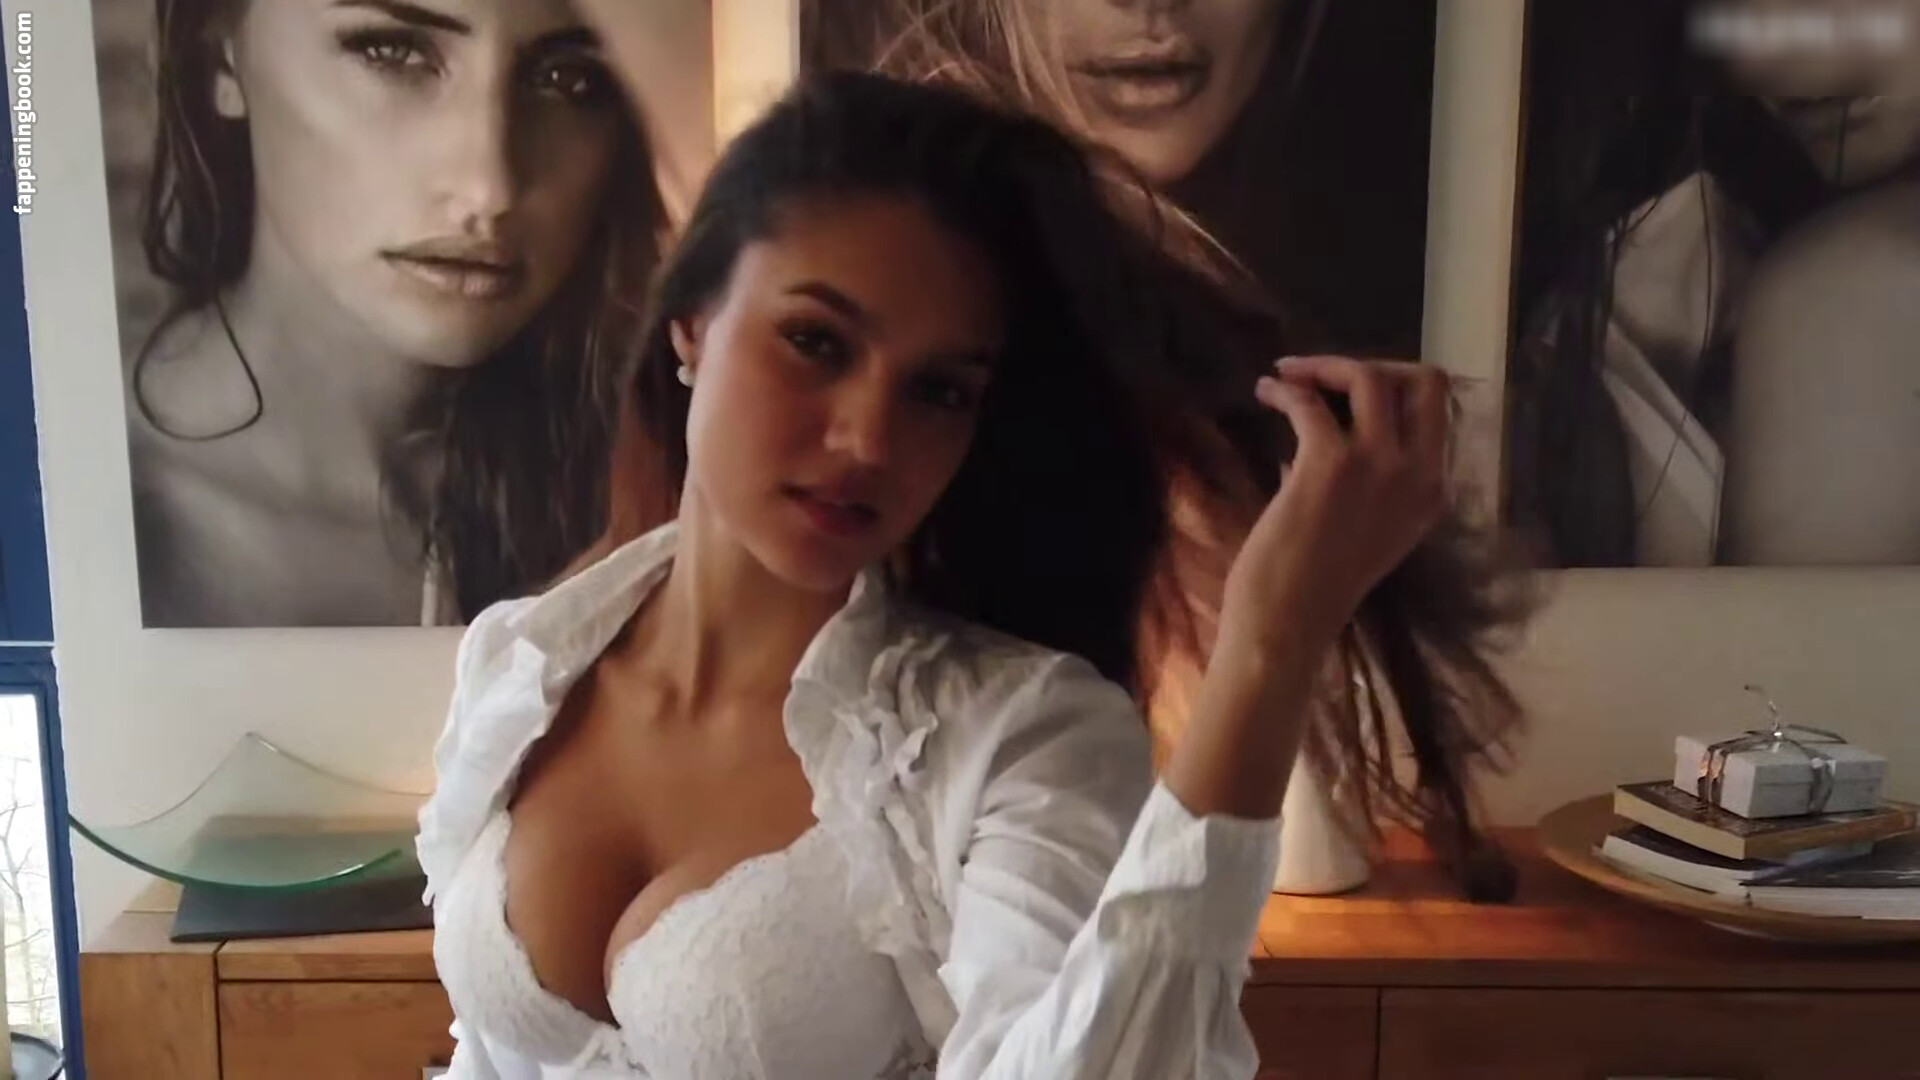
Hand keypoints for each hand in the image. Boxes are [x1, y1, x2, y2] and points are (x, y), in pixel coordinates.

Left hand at [1220, 355, 1451, 655]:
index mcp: (1432, 492)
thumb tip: (1333, 424)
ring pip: (1370, 377)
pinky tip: (1266, 393)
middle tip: (1324, 375)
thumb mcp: (1370, 527)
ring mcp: (1379, 467)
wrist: (1287, 626)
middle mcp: (1418, 474)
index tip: (1348, 392)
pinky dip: (1285, 389)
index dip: (1393, 388)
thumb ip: (1371, 479)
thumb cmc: (1316, 586)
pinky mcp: (1330, 465)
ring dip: (1324, 366)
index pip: (1435, 412)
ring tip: (1287, 375)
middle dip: (1372, 364)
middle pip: (1424, 381)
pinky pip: (1309, 401)